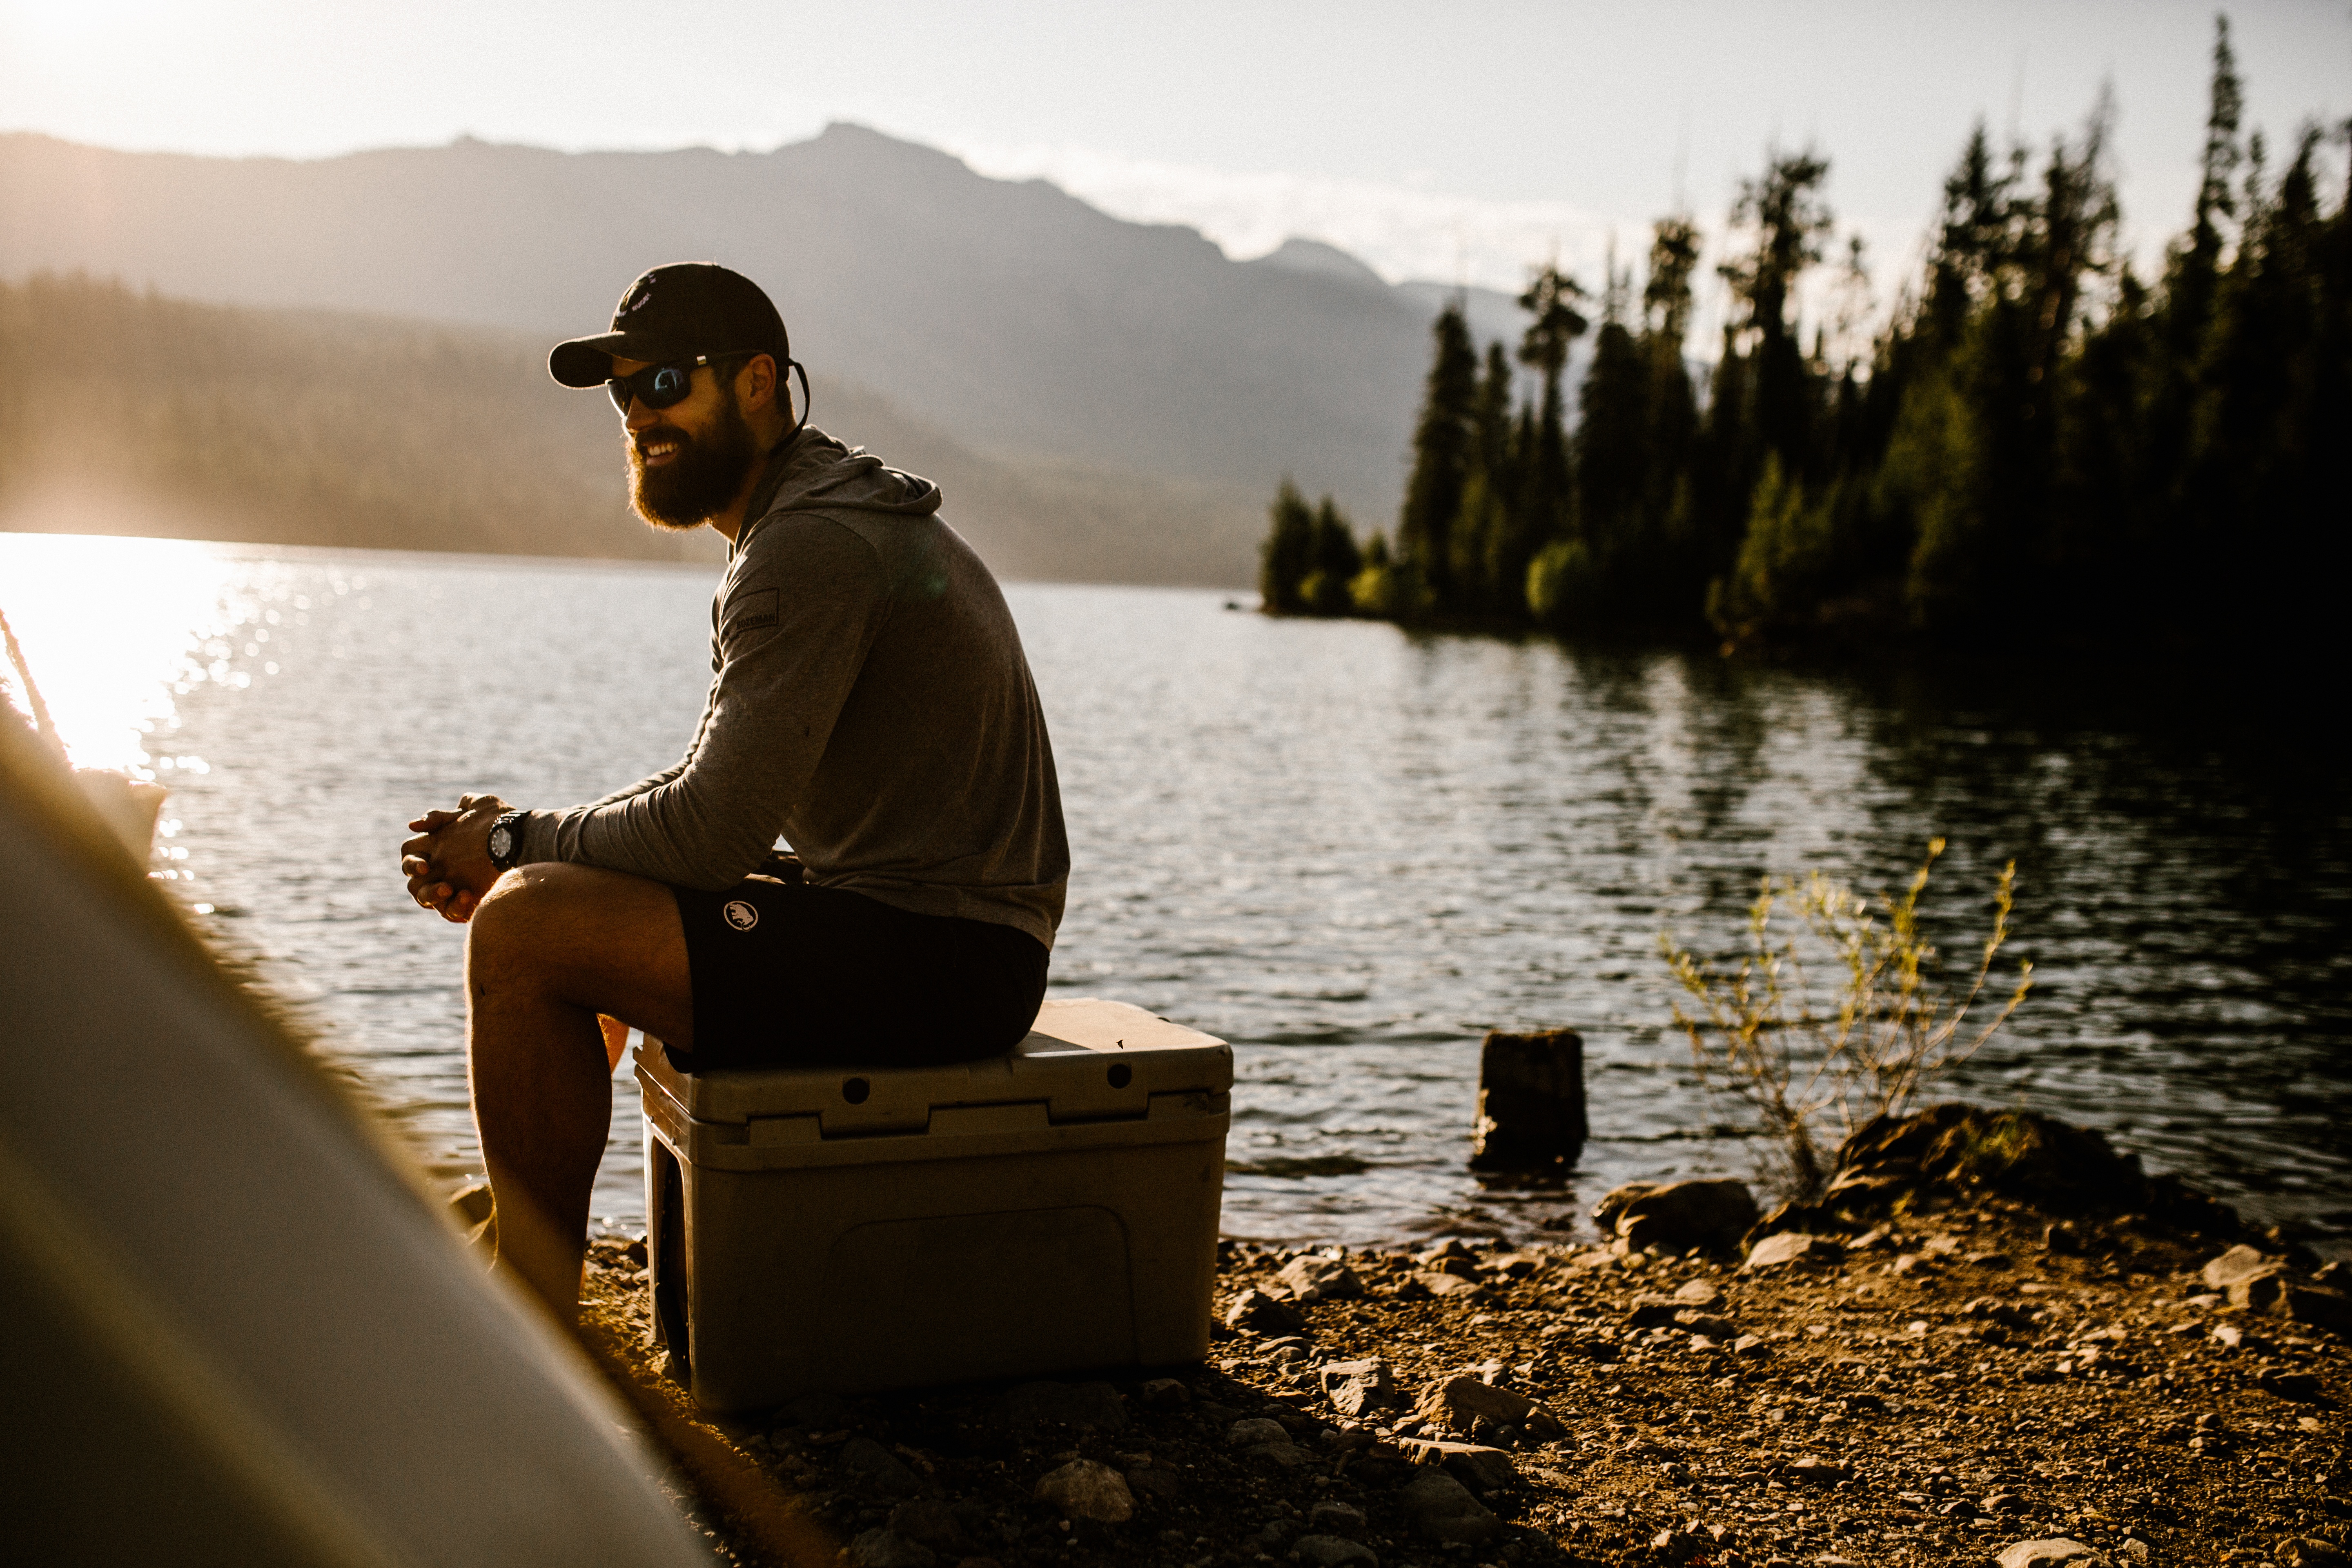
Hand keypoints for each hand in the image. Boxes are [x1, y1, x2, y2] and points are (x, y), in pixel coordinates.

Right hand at [400, 793, 509, 922]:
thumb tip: (413, 824)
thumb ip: (443, 813)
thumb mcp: (478, 807)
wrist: (529, 840)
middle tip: (442, 884)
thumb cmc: (502, 822)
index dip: (412, 859)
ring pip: (426, 898)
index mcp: (437, 844)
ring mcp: (452, 885)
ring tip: (453, 891)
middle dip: (423, 886)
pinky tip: (470, 898)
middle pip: (414, 883)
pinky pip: (450, 911)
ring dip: (434, 897)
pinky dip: (456, 907)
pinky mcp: (466, 900)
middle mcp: (441, 867)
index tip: (426, 864)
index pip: (410, 853)